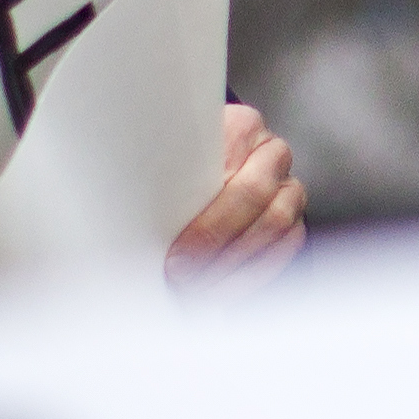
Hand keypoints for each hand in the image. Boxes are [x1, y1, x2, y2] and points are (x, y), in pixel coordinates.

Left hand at [166, 102, 308, 279]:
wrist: (215, 174)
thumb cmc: (182, 171)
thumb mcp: (169, 160)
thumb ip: (157, 172)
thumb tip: (122, 207)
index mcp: (242, 126)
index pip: (228, 163)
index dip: (203, 214)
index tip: (175, 250)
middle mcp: (272, 153)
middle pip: (252, 195)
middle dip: (214, 241)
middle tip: (180, 273)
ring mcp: (290, 188)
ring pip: (275, 225)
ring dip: (232, 264)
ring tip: (196, 288)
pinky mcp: (297, 220)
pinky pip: (284, 249)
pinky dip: (250, 277)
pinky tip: (221, 291)